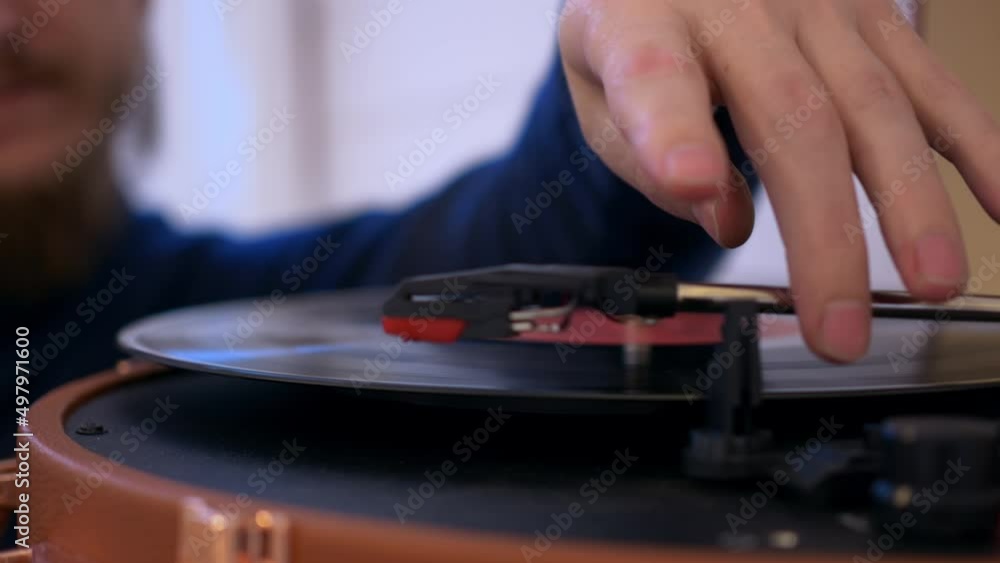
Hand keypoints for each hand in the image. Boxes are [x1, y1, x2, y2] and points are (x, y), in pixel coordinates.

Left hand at [558, 0, 999, 361]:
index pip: (656, 75)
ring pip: (874, 104)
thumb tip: (723, 217)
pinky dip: (970, 140)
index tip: (689, 183)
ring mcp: (813, 5)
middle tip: (837, 325)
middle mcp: (737, 5)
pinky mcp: (868, 11)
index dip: (675, 131)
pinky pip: (926, 77)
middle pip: (792, 117)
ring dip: (910, 201)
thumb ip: (641, 148)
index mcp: (643, 20)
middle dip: (824, 232)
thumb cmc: (634, 23)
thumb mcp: (598, 81)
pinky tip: (995, 198)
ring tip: (931, 280)